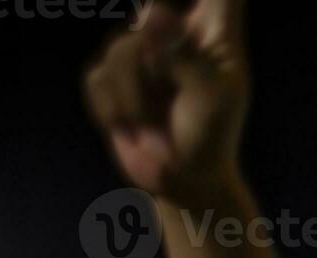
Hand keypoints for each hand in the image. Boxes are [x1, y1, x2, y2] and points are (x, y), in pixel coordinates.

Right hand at [84, 0, 249, 203]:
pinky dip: (116, 110)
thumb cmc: (211, 137)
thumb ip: (187, 55)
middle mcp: (177, 34)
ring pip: (122, 50)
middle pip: (156, 10)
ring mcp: (142, 53)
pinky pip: (100, 78)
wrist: (183, 181)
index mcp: (216, 34)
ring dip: (136, 99)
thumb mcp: (214, 97)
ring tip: (155, 129)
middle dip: (155, 39)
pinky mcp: (113, 76)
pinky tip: (135, 129)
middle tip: (164, 73)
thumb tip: (158, 19)